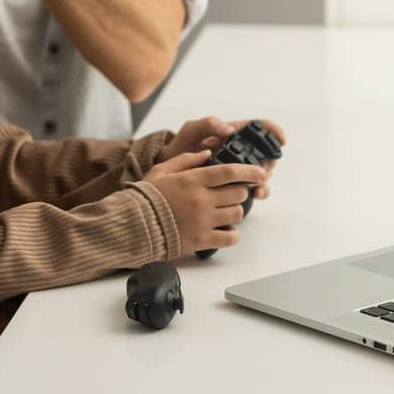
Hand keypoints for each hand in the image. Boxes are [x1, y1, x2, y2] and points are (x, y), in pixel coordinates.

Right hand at [144, 151, 267, 257]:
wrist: (132, 226)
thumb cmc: (146, 197)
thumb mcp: (161, 170)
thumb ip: (186, 159)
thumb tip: (208, 153)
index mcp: (193, 179)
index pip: (230, 171)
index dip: (249, 170)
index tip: (260, 172)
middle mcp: (201, 199)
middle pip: (238, 192)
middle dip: (240, 191)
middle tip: (234, 192)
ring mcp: (203, 221)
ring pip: (237, 214)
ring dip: (235, 210)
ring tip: (226, 210)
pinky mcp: (202, 240)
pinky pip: (230, 237)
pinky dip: (233, 234)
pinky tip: (226, 230)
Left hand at [157, 117, 285, 200]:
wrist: (169, 172)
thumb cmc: (181, 147)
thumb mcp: (191, 131)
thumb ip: (208, 125)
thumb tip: (229, 129)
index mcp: (233, 134)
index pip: (259, 128)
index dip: (273, 131)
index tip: (281, 139)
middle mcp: (240, 152)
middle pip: (266, 154)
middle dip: (270, 162)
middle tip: (264, 171)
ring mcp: (239, 170)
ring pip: (262, 173)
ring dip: (265, 180)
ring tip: (258, 188)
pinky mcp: (235, 187)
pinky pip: (253, 189)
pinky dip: (259, 192)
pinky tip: (255, 195)